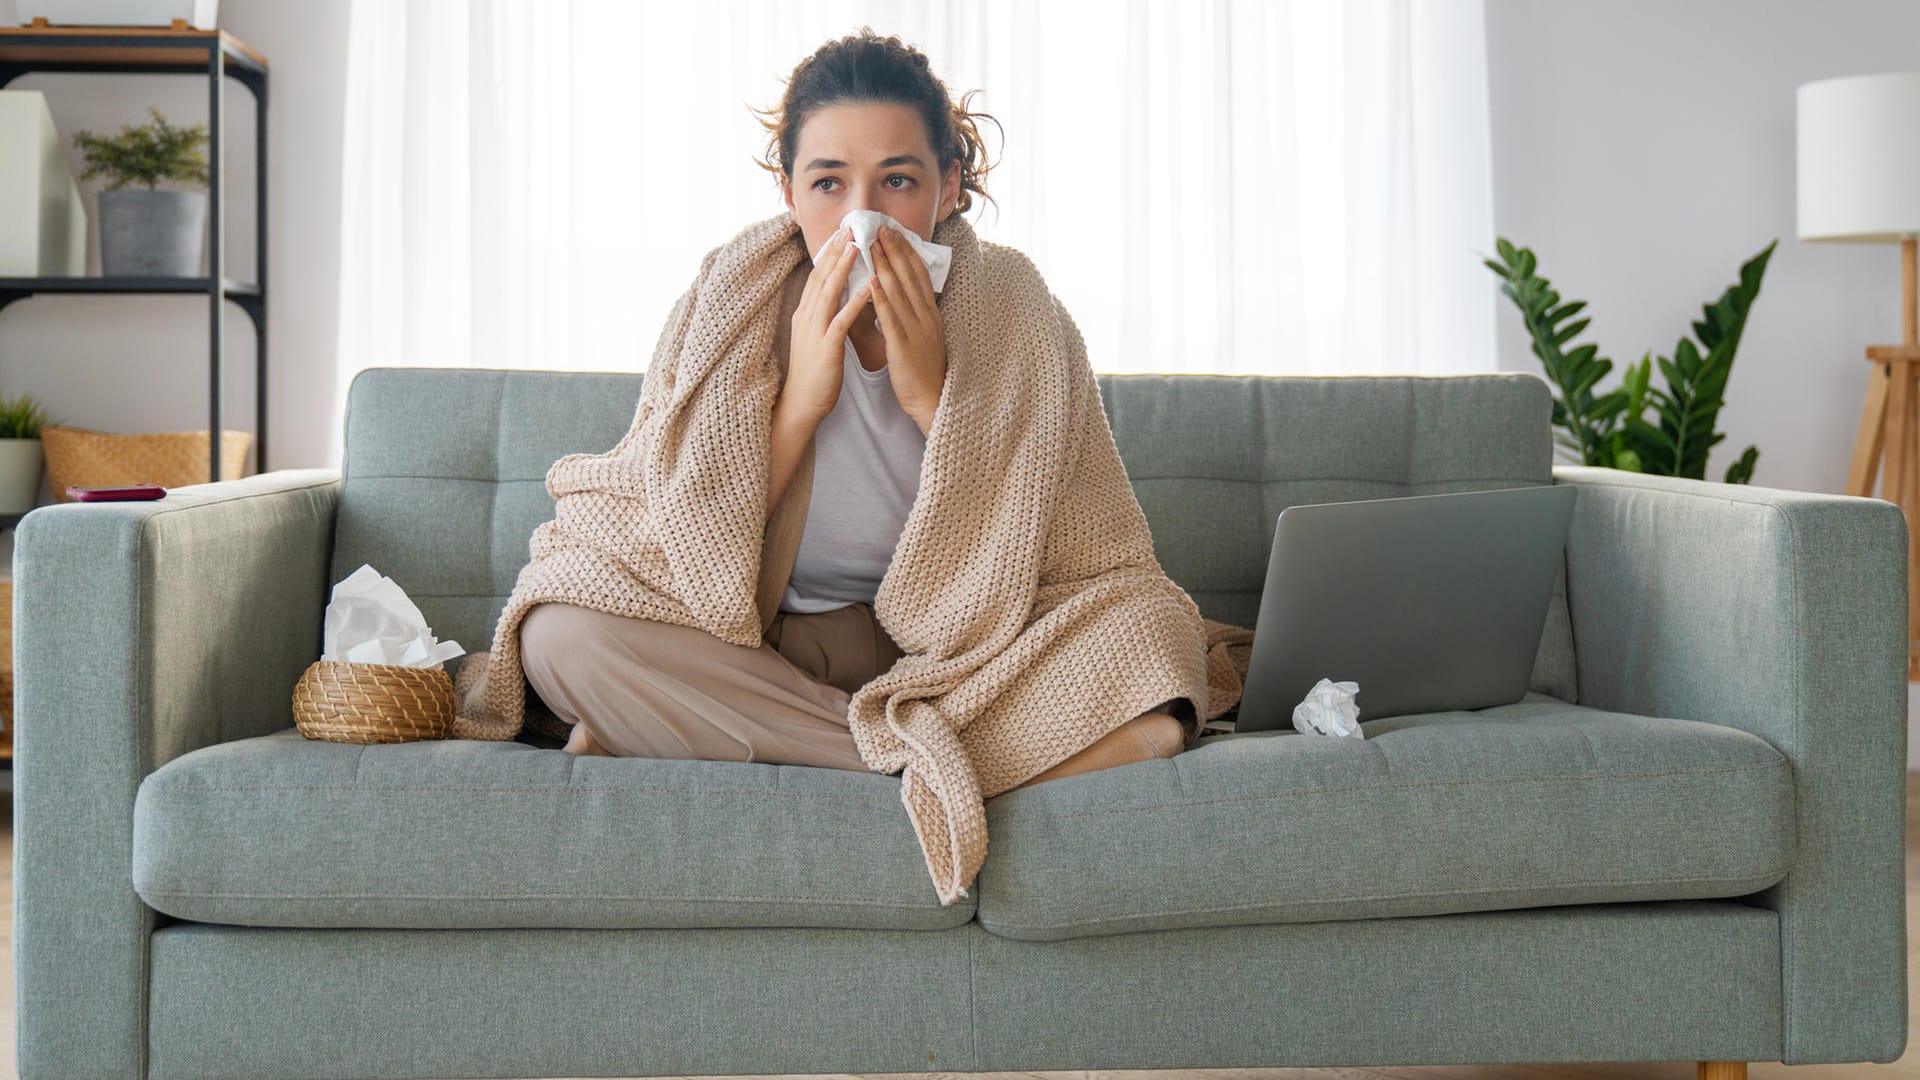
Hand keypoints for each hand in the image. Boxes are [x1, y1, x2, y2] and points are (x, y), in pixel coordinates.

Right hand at [782, 224, 872, 420]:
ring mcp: (815, 331)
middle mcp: (807, 317)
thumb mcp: (816, 336)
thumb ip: (823, 313)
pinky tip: (867, 288)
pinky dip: (853, 302)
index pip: (817, 276)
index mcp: (805, 313)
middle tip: (849, 228)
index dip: (829, 253)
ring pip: (829, 293)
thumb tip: (836, 294)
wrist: (802, 403)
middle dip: (835, 251)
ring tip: (857, 247)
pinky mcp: (826, 348)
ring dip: (843, 268)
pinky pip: (841, 321)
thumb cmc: (814, 371)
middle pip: (821, 277)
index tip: (841, 233)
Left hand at [869, 225, 946, 434]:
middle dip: (894, 250)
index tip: (894, 232)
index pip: (918, 275)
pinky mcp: (903, 346)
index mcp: (929, 313)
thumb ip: (913, 314)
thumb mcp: (923, 335)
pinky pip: (891, 318)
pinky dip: (881, 298)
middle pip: (909, 276)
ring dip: (885, 266)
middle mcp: (925, 316)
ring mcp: (916, 329)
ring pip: (899, 291)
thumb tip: (899, 294)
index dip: (906, 251)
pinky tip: (871, 282)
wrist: (932, 399)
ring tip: (872, 245)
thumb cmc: (923, 370)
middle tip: (880, 227)